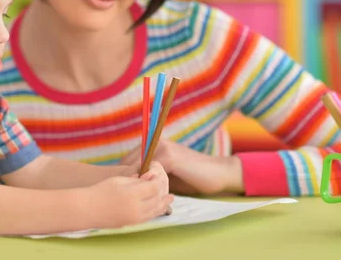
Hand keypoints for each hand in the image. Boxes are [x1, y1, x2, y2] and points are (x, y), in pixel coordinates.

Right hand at [86, 176, 173, 228]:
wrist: (87, 209)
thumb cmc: (101, 190)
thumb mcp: (119, 180)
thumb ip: (137, 179)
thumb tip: (151, 178)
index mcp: (132, 194)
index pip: (154, 187)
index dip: (157, 180)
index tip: (158, 175)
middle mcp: (136, 208)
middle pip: (157, 200)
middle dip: (164, 194)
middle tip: (170, 191)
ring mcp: (134, 218)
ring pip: (154, 211)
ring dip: (163, 205)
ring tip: (170, 200)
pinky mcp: (130, 224)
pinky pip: (147, 218)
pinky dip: (155, 212)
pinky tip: (157, 208)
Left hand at [120, 139, 244, 194]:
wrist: (217, 174)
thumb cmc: (192, 178)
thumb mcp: (166, 176)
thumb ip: (150, 176)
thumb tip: (131, 184)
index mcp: (154, 145)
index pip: (127, 160)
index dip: (123, 176)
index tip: (122, 190)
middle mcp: (157, 143)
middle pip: (128, 162)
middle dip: (126, 180)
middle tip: (128, 195)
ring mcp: (163, 148)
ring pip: (137, 167)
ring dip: (135, 182)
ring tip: (137, 197)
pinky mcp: (170, 157)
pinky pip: (149, 172)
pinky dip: (147, 184)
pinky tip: (148, 195)